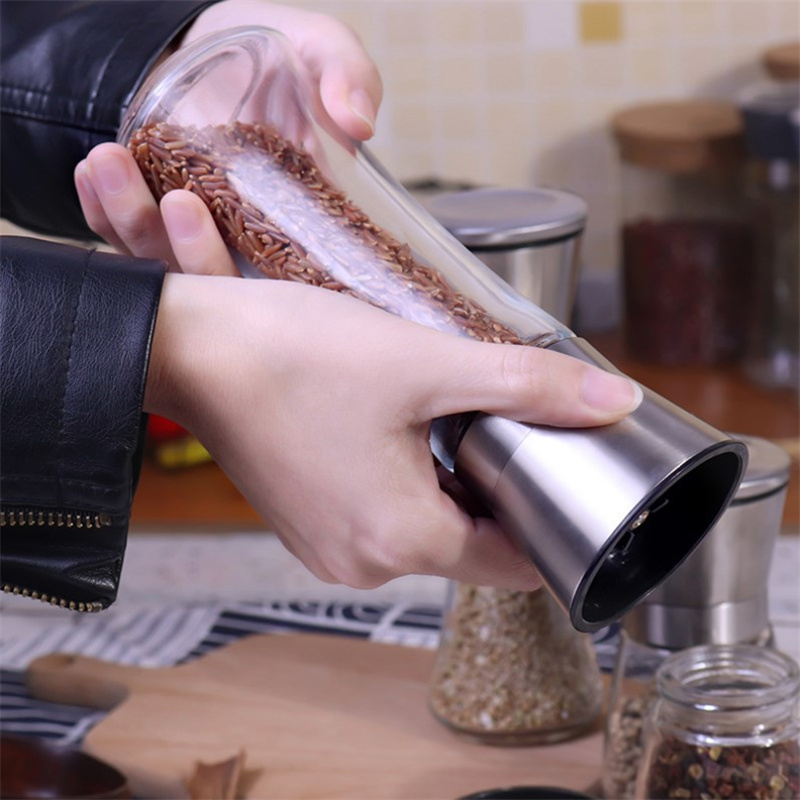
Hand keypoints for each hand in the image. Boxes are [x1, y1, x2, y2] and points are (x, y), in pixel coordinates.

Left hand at [75, 0, 381, 265]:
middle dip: (185, 250)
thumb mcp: (323, 50)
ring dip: (133, 223)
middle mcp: (250, 241)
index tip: (206, 217)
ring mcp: (203, 233)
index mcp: (300, 225)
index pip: (280, 280)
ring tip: (109, 165)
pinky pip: (128, 237)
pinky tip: (92, 175)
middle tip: (174, 200)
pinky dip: (104, 214)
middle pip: (217, 279)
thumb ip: (348, 73)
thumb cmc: (282, 58)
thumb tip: (358, 124)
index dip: (247, 268)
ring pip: (167, 262)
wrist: (225, 44)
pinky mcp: (161, 220)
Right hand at [145, 273, 641, 591]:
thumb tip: (615, 400)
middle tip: (511, 429)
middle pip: (470, 546)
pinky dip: (407, 484)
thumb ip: (528, 385)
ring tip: (457, 424)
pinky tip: (402, 433)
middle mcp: (363, 562)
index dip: (550, 517)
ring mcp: (329, 548)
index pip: (514, 563)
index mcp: (400, 540)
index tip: (563, 470)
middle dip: (500, 492)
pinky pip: (382, 518)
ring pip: (426, 530)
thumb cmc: (294, 356)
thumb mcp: (427, 364)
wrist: (190, 348)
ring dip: (452, 485)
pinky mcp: (307, 523)